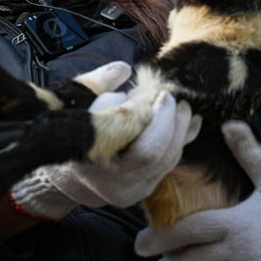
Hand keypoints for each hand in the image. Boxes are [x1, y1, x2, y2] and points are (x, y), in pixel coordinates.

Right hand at [8, 87, 200, 219]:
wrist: (68, 174)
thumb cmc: (72, 133)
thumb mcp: (78, 105)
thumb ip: (99, 86)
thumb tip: (123, 70)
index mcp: (98, 165)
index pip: (143, 150)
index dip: (159, 121)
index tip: (162, 95)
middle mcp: (118, 185)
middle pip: (159, 156)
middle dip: (173, 123)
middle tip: (174, 99)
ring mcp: (134, 191)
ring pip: (168, 161)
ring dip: (180, 131)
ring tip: (182, 107)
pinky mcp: (145, 189)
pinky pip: (169, 165)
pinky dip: (182, 141)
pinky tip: (192, 123)